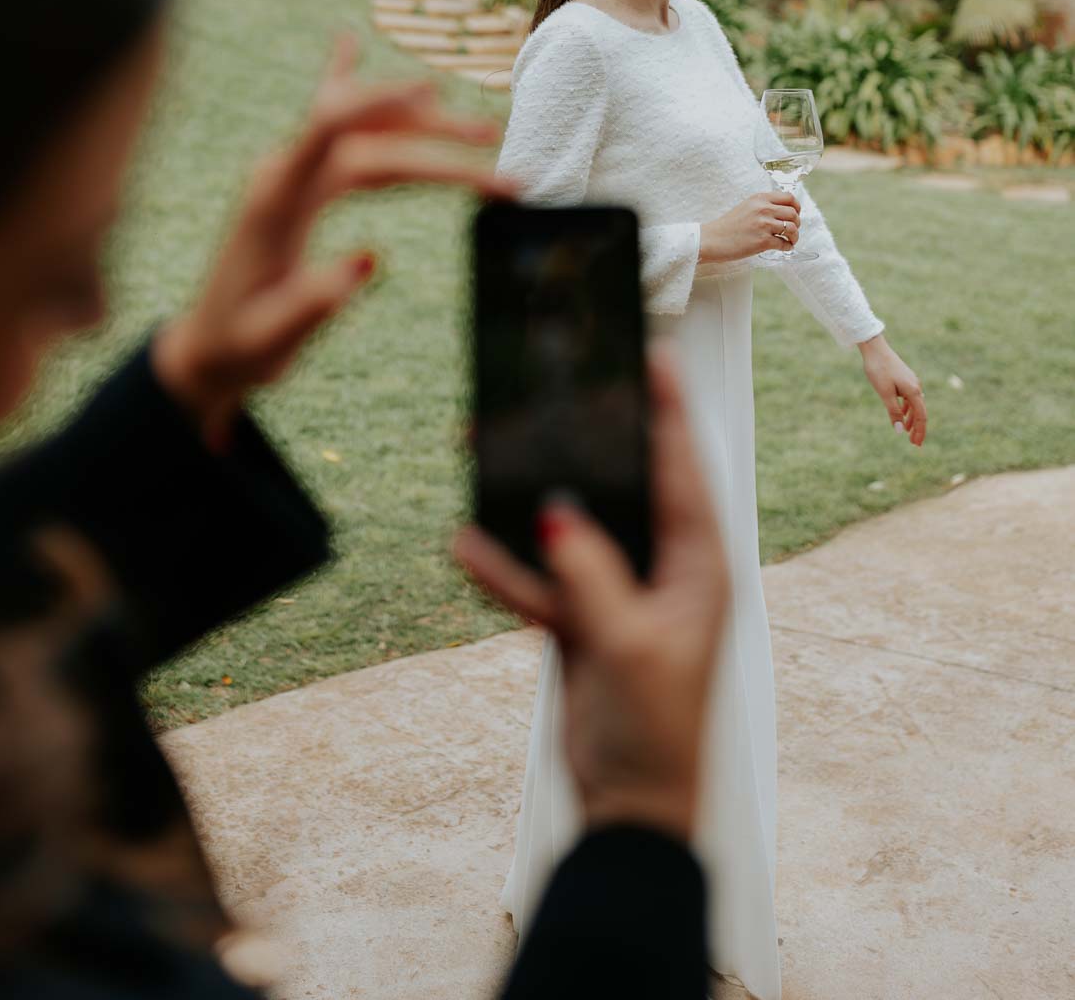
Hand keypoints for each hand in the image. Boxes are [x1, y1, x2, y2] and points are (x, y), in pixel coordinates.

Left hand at [153, 37, 508, 442]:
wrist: (205, 349)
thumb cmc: (239, 347)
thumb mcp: (270, 339)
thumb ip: (313, 303)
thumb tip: (372, 260)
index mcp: (274, 201)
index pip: (328, 131)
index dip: (378, 103)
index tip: (430, 91)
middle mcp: (282, 174)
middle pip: (368, 136)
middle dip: (435, 135)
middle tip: (496, 142)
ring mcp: (290, 175)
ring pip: (365, 133)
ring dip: (422, 125)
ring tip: (484, 130)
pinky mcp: (297, 185)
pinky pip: (327, 126)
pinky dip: (343, 84)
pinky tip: (346, 41)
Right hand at [455, 348, 728, 843]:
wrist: (630, 809)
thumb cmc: (655, 728)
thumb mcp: (628, 644)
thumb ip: (590, 573)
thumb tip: (554, 512)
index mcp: (699, 565)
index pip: (684, 470)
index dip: (669, 412)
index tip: (653, 356)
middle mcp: (663, 567)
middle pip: (620, 485)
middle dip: (582, 443)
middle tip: (549, 391)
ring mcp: (618, 590)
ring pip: (569, 526)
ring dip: (525, 503)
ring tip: (481, 455)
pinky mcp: (580, 619)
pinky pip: (538, 578)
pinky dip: (505, 567)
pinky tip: (466, 547)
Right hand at [699, 191, 800, 264]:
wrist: (713, 239)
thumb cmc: (728, 225)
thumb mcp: (746, 206)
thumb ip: (764, 205)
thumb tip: (783, 211)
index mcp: (760, 198)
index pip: (789, 197)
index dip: (797, 206)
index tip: (796, 214)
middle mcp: (763, 209)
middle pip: (793, 213)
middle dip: (797, 223)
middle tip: (792, 230)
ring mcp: (764, 225)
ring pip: (792, 229)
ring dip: (794, 236)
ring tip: (790, 240)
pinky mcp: (762, 241)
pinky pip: (784, 244)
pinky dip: (787, 247)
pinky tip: (783, 247)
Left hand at [859, 334, 926, 446]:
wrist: (875, 348)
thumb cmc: (879, 370)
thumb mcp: (884, 393)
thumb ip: (893, 412)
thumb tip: (900, 431)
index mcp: (913, 391)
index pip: (921, 416)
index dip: (920, 431)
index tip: (917, 444)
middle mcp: (916, 386)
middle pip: (920, 412)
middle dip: (917, 428)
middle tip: (914, 443)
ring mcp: (911, 381)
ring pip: (915, 405)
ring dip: (912, 419)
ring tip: (907, 431)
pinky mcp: (905, 378)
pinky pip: (909, 397)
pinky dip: (907, 408)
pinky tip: (902, 413)